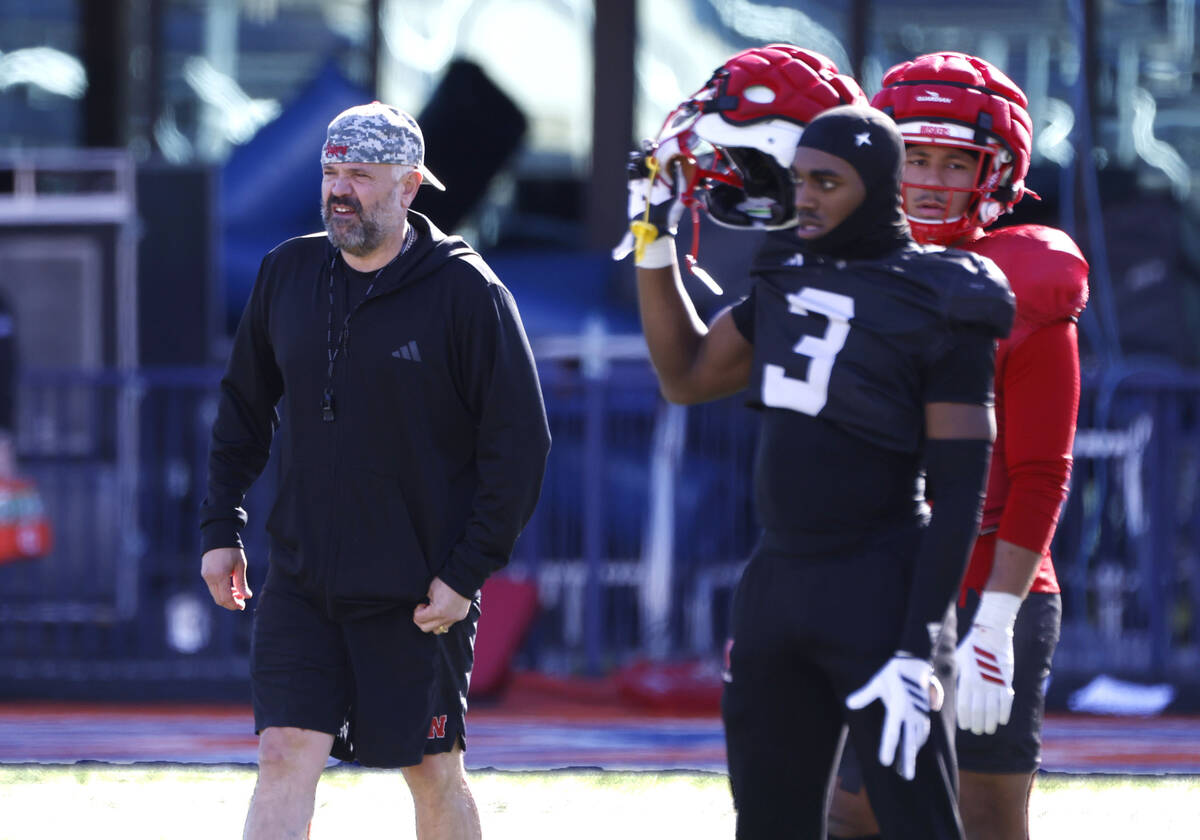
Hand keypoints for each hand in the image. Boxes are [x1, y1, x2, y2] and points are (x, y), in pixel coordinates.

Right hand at [201, 547, 251, 610]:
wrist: (218, 537)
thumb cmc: (232, 550)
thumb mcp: (240, 566)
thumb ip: (242, 583)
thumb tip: (247, 596)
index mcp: (220, 576)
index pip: (225, 597)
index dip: (234, 604)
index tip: (243, 606)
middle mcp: (210, 578)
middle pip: (219, 599)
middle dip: (230, 603)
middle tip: (241, 603)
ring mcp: (206, 576)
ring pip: (215, 594)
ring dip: (226, 598)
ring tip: (238, 594)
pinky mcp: (205, 574)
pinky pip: (213, 588)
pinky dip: (221, 591)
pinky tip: (230, 588)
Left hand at [413, 577, 470, 634]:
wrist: (464, 578)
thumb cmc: (445, 582)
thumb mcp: (430, 590)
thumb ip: (426, 602)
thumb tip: (424, 607)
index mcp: (437, 611)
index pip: (419, 619)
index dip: (417, 611)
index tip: (421, 604)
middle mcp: (446, 618)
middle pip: (426, 628)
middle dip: (421, 620)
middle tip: (424, 610)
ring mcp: (454, 619)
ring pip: (438, 630)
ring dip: (432, 623)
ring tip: (433, 612)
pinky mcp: (460, 617)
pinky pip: (448, 625)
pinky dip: (442, 620)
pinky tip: (442, 611)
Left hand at [612, 141, 685, 264]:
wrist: (657, 230)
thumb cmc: (644, 230)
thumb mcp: (633, 238)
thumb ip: (624, 245)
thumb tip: (615, 256)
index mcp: (635, 191)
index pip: (632, 174)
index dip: (633, 171)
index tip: (638, 171)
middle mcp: (644, 183)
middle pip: (641, 163)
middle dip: (644, 155)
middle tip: (649, 146)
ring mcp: (655, 180)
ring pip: (653, 161)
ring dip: (655, 151)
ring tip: (659, 144)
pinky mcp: (669, 184)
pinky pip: (671, 168)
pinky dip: (674, 161)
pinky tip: (677, 153)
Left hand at [846, 653, 933, 779]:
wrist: (914, 659)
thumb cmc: (892, 671)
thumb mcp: (877, 682)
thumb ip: (864, 695)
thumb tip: (849, 704)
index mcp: (898, 707)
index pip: (891, 733)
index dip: (888, 748)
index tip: (885, 763)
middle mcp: (910, 712)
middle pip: (909, 740)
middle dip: (908, 759)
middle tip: (907, 777)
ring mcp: (919, 711)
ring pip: (917, 736)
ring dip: (914, 751)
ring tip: (909, 766)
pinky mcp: (923, 708)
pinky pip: (923, 727)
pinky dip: (920, 737)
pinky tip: (918, 744)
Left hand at [955, 591, 1019, 734]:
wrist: (991, 631)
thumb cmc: (971, 645)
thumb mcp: (958, 659)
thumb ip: (954, 674)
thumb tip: (941, 684)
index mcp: (966, 678)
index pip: (964, 705)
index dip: (965, 718)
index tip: (965, 727)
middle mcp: (980, 683)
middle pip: (979, 710)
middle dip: (977, 724)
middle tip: (977, 731)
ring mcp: (995, 682)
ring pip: (993, 710)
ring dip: (990, 722)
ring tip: (988, 729)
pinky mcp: (1007, 680)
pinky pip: (1006, 702)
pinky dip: (1004, 713)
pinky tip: (1001, 721)